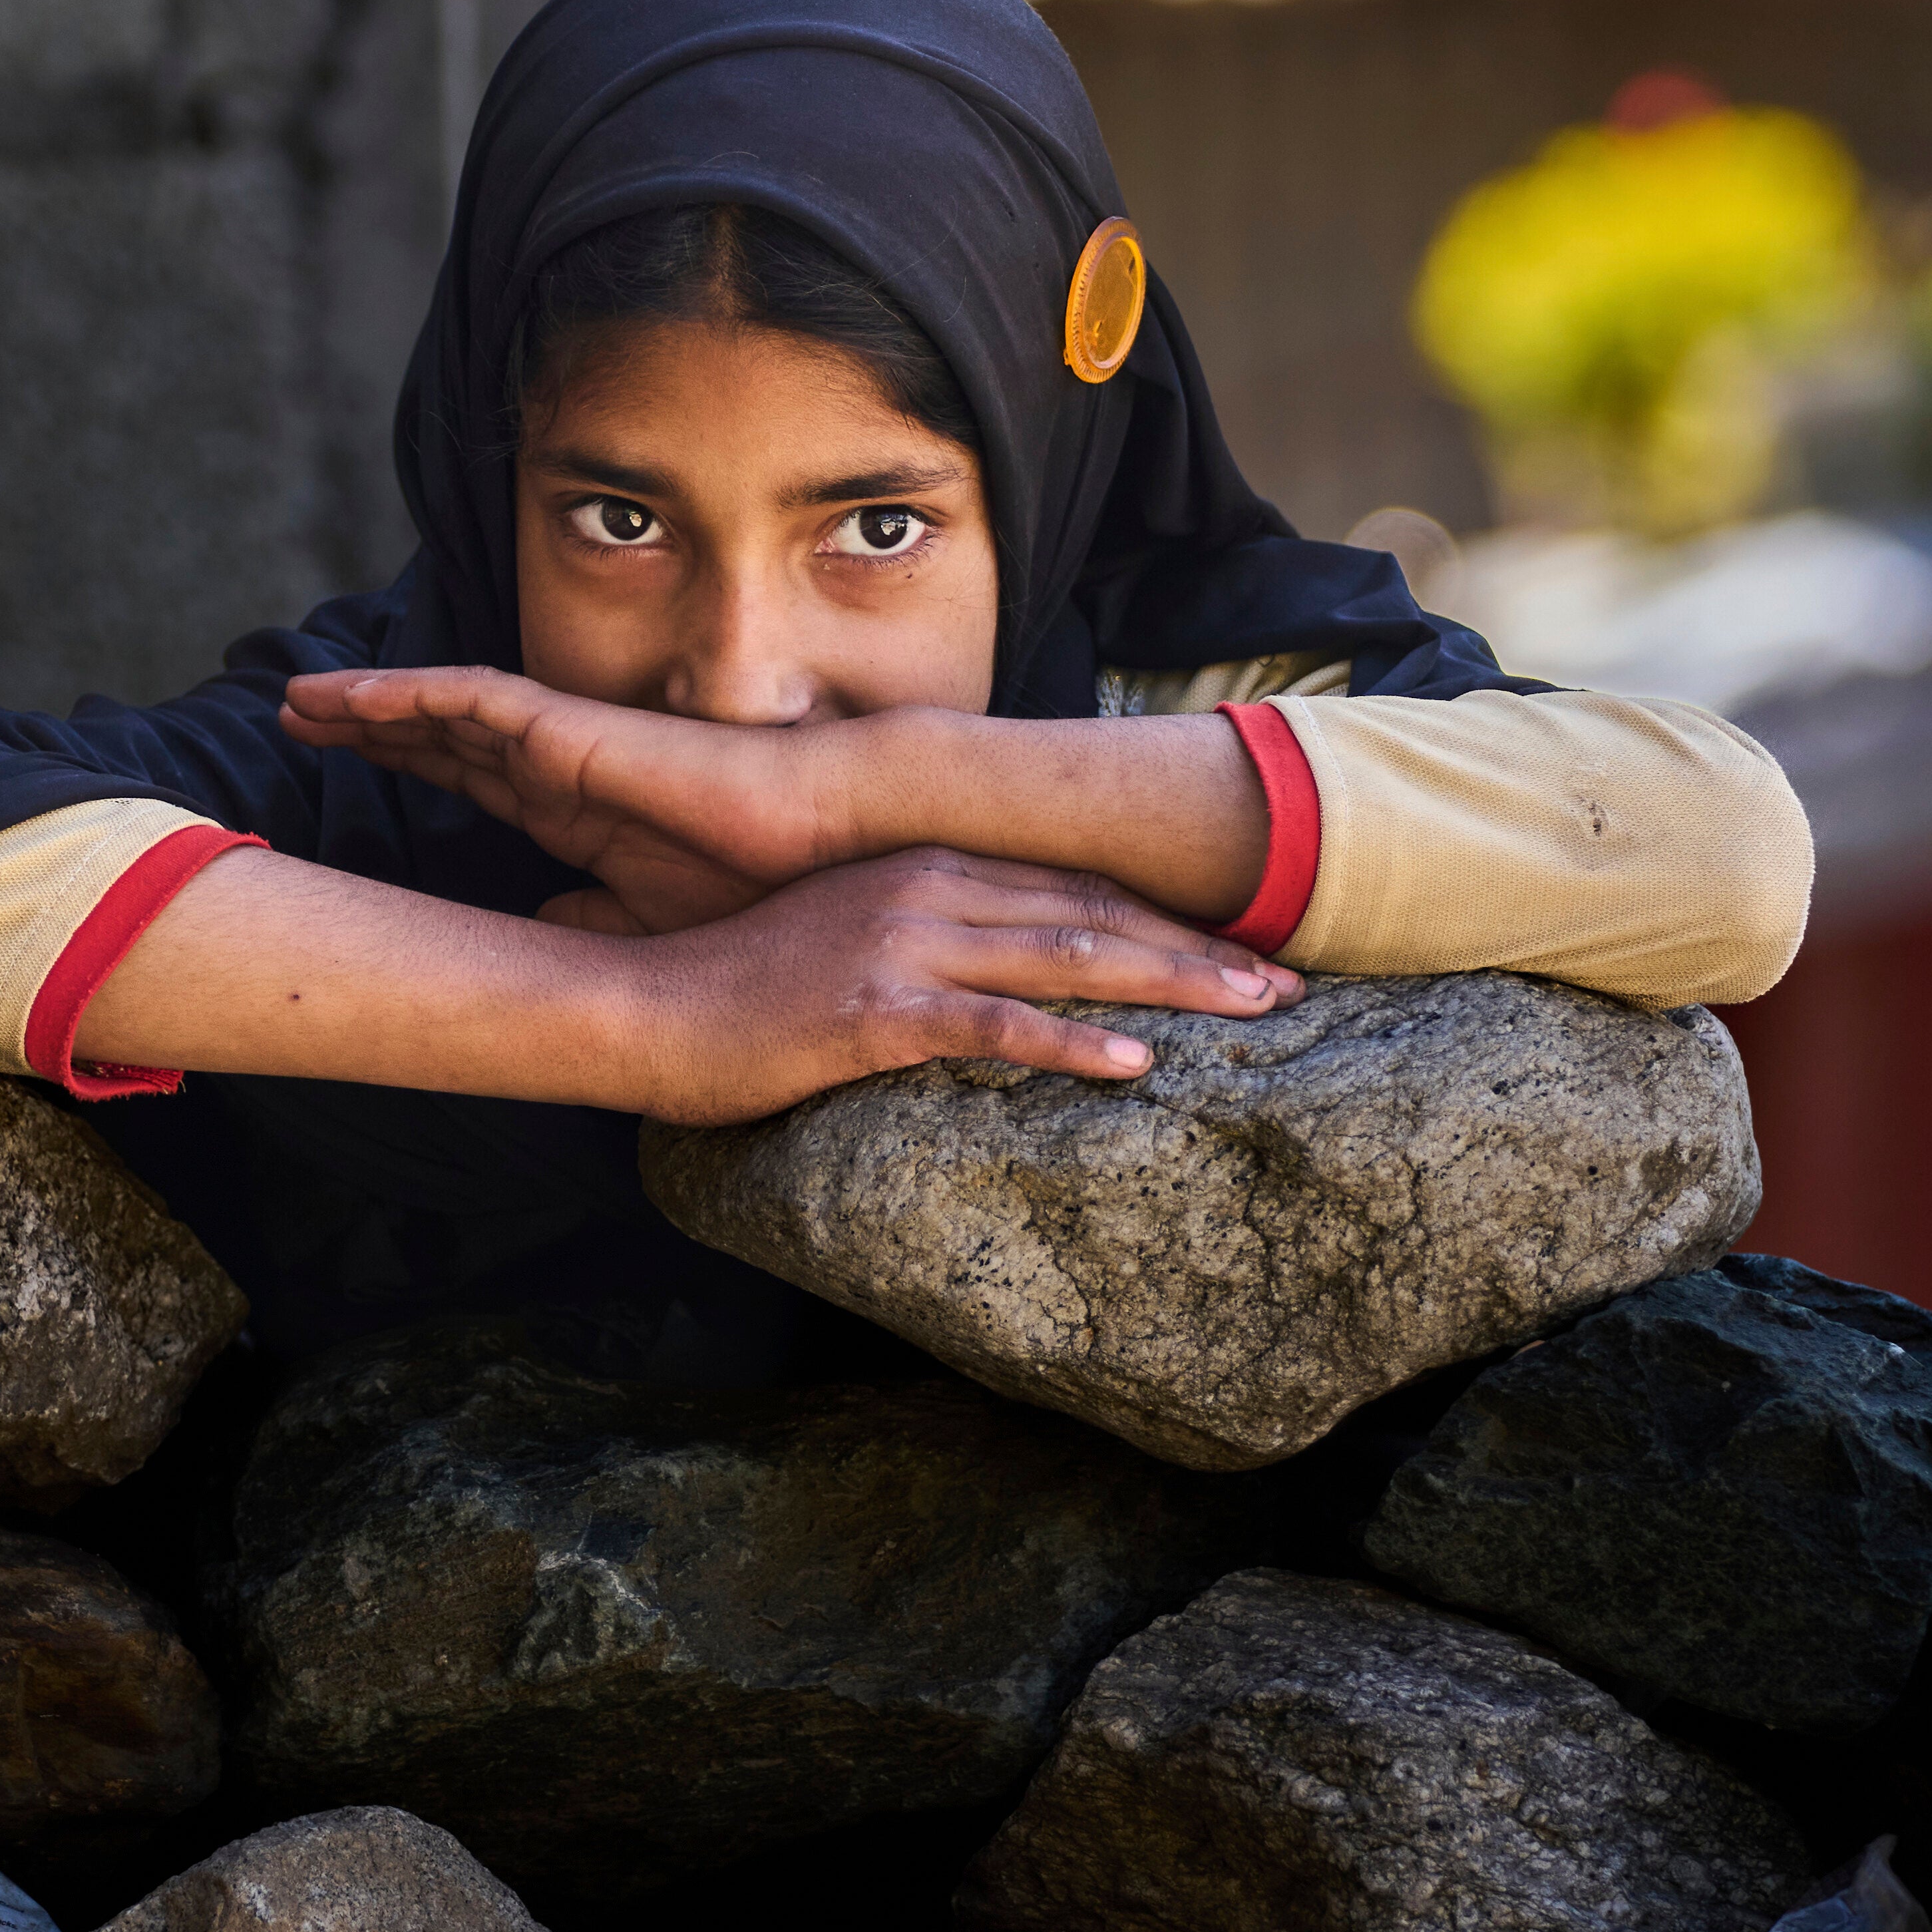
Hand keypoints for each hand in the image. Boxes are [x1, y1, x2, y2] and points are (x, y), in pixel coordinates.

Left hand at [283, 664, 866, 932]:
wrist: (819, 841)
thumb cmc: (752, 887)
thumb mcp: (646, 923)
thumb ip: (584, 919)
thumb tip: (537, 931)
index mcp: (568, 808)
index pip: (468, 778)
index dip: (406, 764)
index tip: (342, 761)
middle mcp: (554, 766)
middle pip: (439, 736)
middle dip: (366, 725)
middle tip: (293, 720)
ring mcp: (560, 740)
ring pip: (440, 709)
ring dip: (366, 703)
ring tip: (297, 701)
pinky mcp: (571, 728)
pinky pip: (473, 698)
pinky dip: (409, 693)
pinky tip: (354, 698)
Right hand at [611, 847, 1301, 1127]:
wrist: (640, 1005)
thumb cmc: (734, 984)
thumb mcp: (839, 936)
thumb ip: (916, 937)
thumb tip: (982, 970)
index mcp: (923, 868)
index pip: (1068, 882)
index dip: (1164, 910)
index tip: (1241, 938)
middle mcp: (926, 890)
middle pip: (1093, 909)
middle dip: (1200, 945)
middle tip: (1291, 980)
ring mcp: (904, 945)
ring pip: (1068, 954)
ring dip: (1172, 980)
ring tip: (1255, 1008)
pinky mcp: (878, 1009)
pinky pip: (997, 1026)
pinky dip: (1073, 1043)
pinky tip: (1138, 1063)